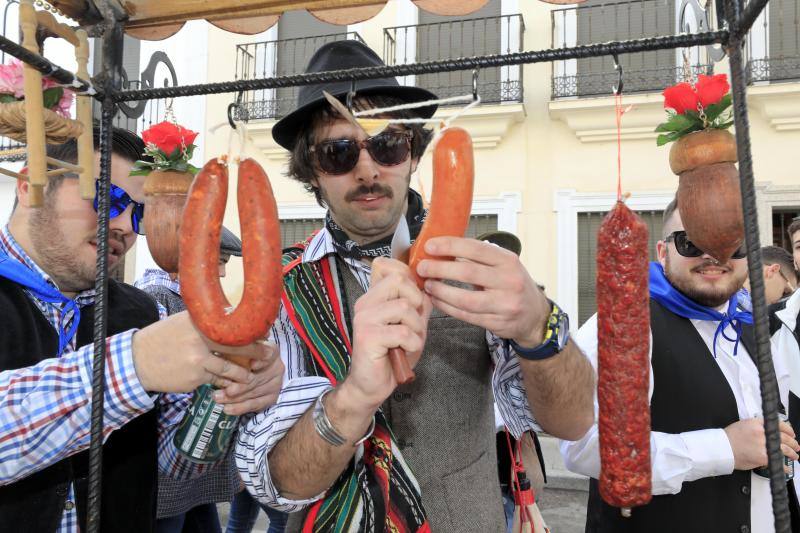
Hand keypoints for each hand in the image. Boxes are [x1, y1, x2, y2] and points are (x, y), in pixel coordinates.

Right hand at [132, 311, 269, 393]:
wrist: (137, 362)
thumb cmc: (163, 339)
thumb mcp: (182, 323)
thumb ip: (204, 322)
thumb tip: (232, 319)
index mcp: (198, 322)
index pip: (230, 326)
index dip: (250, 332)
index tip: (264, 335)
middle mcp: (199, 339)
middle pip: (236, 346)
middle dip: (255, 352)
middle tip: (268, 355)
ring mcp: (197, 359)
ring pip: (229, 369)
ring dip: (242, 374)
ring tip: (250, 377)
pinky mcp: (194, 378)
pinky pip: (215, 380)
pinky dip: (222, 382)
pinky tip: (227, 384)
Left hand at [212, 342, 283, 414]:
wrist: (257, 368)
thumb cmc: (242, 355)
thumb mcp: (240, 348)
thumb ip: (236, 349)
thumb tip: (222, 349)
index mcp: (271, 351)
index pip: (269, 355)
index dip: (261, 361)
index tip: (251, 365)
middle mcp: (277, 368)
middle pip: (258, 378)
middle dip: (239, 385)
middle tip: (222, 388)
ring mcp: (276, 384)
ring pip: (254, 393)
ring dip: (234, 398)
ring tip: (218, 398)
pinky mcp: (271, 398)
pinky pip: (255, 404)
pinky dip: (240, 408)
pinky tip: (228, 409)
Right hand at [341, 257, 431, 409]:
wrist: (371, 385)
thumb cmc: (391, 355)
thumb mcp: (411, 324)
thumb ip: (418, 304)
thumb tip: (430, 285)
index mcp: (374, 297)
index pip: (386, 265)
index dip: (408, 276)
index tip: (415, 299)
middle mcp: (365, 303)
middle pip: (399, 279)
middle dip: (416, 300)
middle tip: (413, 322)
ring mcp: (364, 318)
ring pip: (404, 306)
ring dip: (416, 327)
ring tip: (409, 340)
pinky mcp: (367, 336)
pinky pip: (402, 331)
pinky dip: (412, 343)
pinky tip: (405, 350)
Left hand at [416, 237, 550, 345]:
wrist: (535, 315)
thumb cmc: (513, 284)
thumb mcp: (504, 265)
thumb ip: (478, 258)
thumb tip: (443, 249)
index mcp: (508, 261)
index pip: (475, 249)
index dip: (450, 246)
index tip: (430, 246)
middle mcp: (509, 281)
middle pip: (468, 272)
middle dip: (440, 269)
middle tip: (422, 267)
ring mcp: (504, 304)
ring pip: (466, 299)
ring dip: (441, 292)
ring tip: (428, 285)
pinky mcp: (497, 323)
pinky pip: (467, 316)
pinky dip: (448, 308)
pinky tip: (437, 300)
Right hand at [724, 418, 799, 469]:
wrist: (721, 448)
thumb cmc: (729, 438)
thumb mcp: (743, 425)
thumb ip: (756, 428)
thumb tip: (766, 433)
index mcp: (758, 423)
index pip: (779, 424)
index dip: (788, 430)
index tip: (791, 433)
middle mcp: (763, 433)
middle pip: (785, 437)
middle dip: (793, 443)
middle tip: (795, 446)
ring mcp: (764, 445)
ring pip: (785, 449)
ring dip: (791, 453)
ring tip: (794, 456)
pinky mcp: (764, 457)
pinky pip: (778, 462)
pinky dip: (784, 467)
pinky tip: (786, 468)